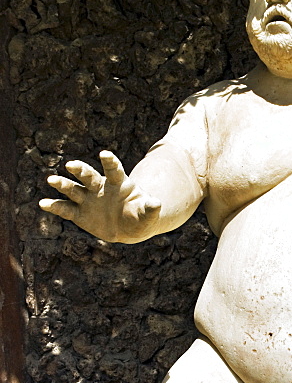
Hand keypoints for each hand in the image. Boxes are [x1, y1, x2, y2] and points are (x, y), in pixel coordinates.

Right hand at [39, 151, 160, 242]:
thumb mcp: (148, 214)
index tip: (104, 153)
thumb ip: (150, 208)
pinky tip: (43, 203)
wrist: (129, 228)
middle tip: (71, 165)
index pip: (113, 169)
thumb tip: (156, 203)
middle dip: (81, 170)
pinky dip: (55, 206)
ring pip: (73, 189)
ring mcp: (88, 199)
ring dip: (62, 184)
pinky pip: (65, 208)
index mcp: (118, 183)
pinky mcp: (79, 213)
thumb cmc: (140, 216)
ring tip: (51, 179)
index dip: (110, 162)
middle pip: (89, 176)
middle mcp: (100, 187)